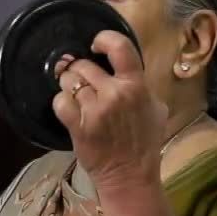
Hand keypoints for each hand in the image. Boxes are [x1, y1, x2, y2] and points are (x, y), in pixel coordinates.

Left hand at [53, 31, 167, 190]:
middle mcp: (115, 94)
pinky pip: (60, 102)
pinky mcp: (79, 126)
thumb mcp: (156, 109)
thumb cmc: (145, 143)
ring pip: (69, 82)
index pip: (119, 47)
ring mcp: (95, 110)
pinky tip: (68, 110)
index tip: (95, 45)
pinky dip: (61, 103)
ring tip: (75, 97)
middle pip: (84, 66)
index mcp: (136, 86)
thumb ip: (142, 87)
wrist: (130, 176)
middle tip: (81, 82)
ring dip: (68, 87)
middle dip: (79, 72)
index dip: (103, 39)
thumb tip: (128, 71)